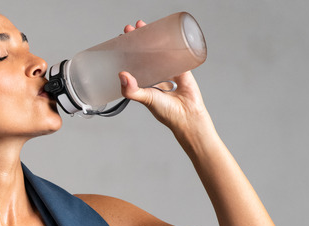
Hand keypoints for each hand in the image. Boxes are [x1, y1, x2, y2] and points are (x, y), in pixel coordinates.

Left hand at [119, 20, 211, 135]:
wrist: (188, 116)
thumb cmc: (166, 112)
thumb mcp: (145, 99)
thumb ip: (132, 90)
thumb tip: (121, 74)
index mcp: (143, 82)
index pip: (132, 62)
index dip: (126, 50)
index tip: (121, 39)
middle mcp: (154, 74)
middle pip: (144, 52)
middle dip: (137, 40)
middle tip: (131, 29)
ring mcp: (168, 70)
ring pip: (159, 50)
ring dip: (152, 37)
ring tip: (143, 26)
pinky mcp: (182, 68)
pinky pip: (176, 52)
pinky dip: (171, 43)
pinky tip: (166, 33)